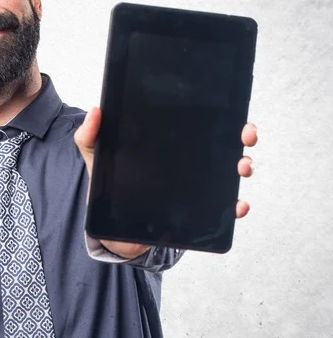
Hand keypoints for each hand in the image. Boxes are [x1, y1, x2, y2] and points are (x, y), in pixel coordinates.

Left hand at [74, 107, 257, 258]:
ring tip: (242, 166)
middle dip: (242, 137)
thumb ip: (90, 136)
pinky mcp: (193, 214)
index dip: (221, 117)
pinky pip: (221, 211)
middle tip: (246, 135)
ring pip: (227, 175)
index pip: (200, 126)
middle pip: (222, 146)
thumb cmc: (108, 186)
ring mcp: (193, 188)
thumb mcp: (97, 157)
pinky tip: (239, 205)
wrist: (109, 226)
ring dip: (243, 167)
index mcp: (169, 145)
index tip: (234, 112)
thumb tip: (95, 111)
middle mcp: (186, 164)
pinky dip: (235, 207)